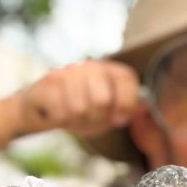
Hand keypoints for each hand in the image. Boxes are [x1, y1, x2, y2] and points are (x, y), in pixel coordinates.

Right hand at [11, 59, 141, 137]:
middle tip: (89, 119)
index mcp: (108, 71)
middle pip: (102, 99)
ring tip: (72, 116)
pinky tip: (58, 113)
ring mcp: (69, 71)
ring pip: (80, 107)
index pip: (126, 78)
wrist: (41, 108)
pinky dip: (61, 119)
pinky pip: (61, 111)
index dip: (126, 102)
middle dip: (96, 118)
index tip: (119, 119)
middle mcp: (90, 66)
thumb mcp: (106, 114)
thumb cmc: (79, 112)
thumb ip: (126, 110)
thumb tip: (145, 105)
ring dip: (77, 120)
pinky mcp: (49, 80)